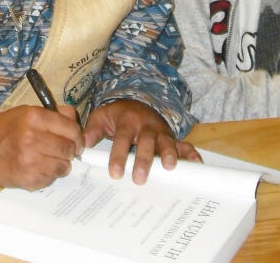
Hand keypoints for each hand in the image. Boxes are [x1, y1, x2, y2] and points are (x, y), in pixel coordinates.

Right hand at [0, 104, 83, 189]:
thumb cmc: (3, 130)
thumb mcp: (25, 112)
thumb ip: (52, 114)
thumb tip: (73, 117)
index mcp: (34, 118)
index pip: (70, 128)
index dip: (77, 136)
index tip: (76, 140)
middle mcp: (32, 138)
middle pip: (69, 148)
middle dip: (70, 151)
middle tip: (64, 151)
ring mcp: (30, 161)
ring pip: (63, 166)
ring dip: (60, 164)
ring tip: (49, 160)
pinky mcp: (28, 179)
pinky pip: (51, 179)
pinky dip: (48, 175)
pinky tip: (38, 168)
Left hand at [83, 99, 200, 184]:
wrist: (138, 100)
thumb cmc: (117, 114)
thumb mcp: (101, 116)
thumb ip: (91, 130)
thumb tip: (82, 145)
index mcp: (127, 121)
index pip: (121, 139)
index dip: (118, 156)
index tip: (115, 173)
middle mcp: (146, 126)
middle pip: (146, 143)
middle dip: (144, 161)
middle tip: (140, 179)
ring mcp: (161, 132)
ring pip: (166, 143)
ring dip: (169, 154)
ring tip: (170, 168)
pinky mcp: (172, 138)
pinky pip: (185, 145)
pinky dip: (191, 154)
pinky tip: (197, 165)